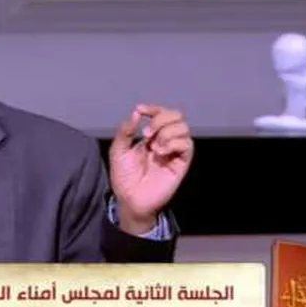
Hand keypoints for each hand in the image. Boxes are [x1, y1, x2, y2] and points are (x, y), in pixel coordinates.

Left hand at [109, 104, 193, 234]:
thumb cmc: (124, 176)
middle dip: (161, 118)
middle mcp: (165, 140)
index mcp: (151, 135)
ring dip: (166, 132)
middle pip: (176, 115)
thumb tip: (135, 113)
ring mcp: (174, 151)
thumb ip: (125, 131)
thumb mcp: (118, 150)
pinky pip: (187, 144)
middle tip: (147, 133)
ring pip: (183, 127)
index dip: (153, 108)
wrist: (130, 198)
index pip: (160, 113)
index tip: (141, 109)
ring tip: (153, 147)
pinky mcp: (181, 163)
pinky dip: (173, 142)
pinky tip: (160, 152)